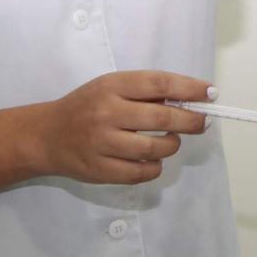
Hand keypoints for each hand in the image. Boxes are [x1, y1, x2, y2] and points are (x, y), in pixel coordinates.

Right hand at [36, 71, 212, 183]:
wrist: (46, 135)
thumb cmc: (87, 106)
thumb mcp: (110, 87)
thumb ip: (145, 92)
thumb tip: (191, 99)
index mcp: (112, 86)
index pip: (159, 84)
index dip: (189, 88)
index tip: (210, 93)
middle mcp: (106, 113)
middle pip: (161, 119)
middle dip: (191, 121)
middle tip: (203, 122)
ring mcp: (102, 144)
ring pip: (154, 149)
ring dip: (173, 145)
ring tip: (172, 140)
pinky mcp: (100, 170)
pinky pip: (141, 173)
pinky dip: (155, 167)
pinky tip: (153, 159)